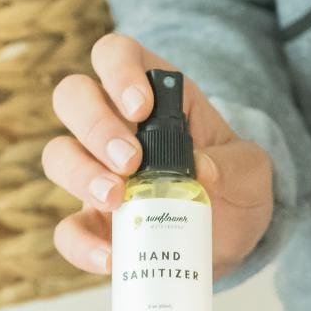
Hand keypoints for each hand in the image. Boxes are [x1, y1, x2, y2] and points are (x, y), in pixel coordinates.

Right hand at [42, 32, 274, 281]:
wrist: (230, 241)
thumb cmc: (236, 187)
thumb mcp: (252, 170)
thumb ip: (236, 165)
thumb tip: (202, 170)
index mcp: (153, 95)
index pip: (115, 54)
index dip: (118, 70)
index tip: (139, 108)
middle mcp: (114, 126)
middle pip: (72, 96)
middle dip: (95, 125)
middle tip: (130, 161)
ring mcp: (96, 174)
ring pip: (58, 154)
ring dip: (81, 174)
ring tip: (118, 199)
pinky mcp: (93, 224)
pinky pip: (67, 229)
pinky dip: (80, 244)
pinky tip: (111, 257)